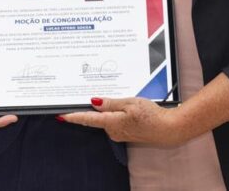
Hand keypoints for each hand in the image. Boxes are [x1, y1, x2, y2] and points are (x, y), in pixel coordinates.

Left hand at [60, 97, 187, 145]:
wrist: (168, 129)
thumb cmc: (152, 116)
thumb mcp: (130, 103)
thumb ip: (111, 103)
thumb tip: (94, 102)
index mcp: (112, 123)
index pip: (88, 119)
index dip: (73, 116)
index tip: (61, 115)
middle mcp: (113, 131)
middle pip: (97, 117)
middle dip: (96, 107)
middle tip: (94, 94)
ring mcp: (119, 133)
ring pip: (108, 118)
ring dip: (110, 110)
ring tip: (123, 100)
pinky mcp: (126, 132)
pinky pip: (116, 121)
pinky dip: (118, 114)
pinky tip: (128, 109)